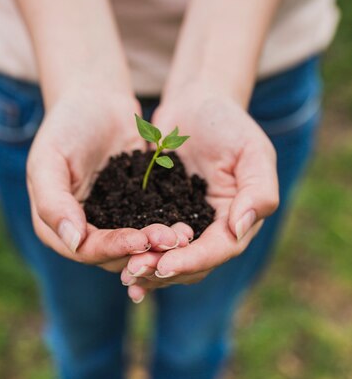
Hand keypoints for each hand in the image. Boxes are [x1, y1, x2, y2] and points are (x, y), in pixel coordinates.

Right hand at [26, 87, 191, 270]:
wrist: (96, 100)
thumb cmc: (66, 126)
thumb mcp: (48, 160)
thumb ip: (52, 202)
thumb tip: (72, 242)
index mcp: (55, 228)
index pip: (85, 251)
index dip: (113, 248)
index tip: (139, 240)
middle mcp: (83, 233)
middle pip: (114, 256)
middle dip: (143, 251)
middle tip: (171, 239)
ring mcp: (110, 224)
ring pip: (136, 248)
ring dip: (159, 246)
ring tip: (182, 235)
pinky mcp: (134, 213)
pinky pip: (151, 228)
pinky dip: (167, 229)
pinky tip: (187, 226)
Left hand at [121, 83, 278, 299]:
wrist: (194, 105)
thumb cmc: (228, 123)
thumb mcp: (252, 150)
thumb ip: (258, 191)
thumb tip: (240, 230)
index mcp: (238, 220)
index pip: (220, 250)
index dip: (193, 260)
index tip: (165, 266)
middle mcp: (213, 232)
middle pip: (193, 265)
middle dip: (164, 270)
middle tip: (135, 270)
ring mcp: (186, 228)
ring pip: (170, 261)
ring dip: (148, 270)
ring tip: (125, 274)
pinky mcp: (160, 220)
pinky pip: (150, 246)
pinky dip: (136, 258)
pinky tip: (118, 269)